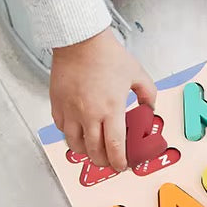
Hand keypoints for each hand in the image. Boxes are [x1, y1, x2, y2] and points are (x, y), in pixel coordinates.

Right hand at [50, 28, 156, 170]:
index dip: (119, 162)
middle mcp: (89, 114)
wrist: (80, 40)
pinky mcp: (57, 104)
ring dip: (86, 152)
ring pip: (75, 145)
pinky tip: (79, 134)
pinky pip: (62, 129)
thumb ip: (149, 95)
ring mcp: (71, 111)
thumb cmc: (107, 55)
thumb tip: (150, 109)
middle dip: (104, 162)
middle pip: (94, 152)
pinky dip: (71, 136)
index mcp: (111, 110)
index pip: (115, 147)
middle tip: (110, 162)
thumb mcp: (138, 75)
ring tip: (94, 151)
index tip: (122, 166)